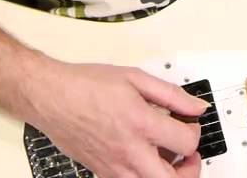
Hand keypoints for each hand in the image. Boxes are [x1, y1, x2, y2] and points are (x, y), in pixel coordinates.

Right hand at [27, 61, 207, 177]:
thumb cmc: (85, 86)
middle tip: (189, 155)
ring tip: (168, 159)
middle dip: (189, 170)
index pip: (185, 143)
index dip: (195, 133)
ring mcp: (114, 166)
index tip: (191, 123)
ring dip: (166, 175)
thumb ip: (171, 94)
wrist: (50, 97)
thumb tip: (196, 106)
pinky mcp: (102, 172)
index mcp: (140, 124)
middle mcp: (128, 151)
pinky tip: (144, 158)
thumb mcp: (135, 78)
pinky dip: (143, 175)